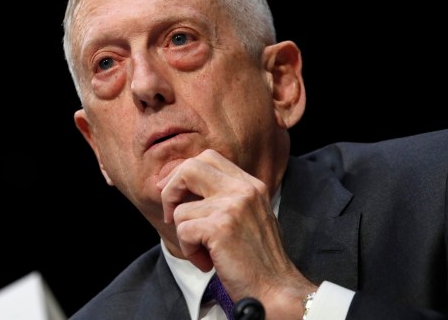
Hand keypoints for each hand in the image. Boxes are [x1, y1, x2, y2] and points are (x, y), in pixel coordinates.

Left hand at [157, 149, 315, 317]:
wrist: (276, 289)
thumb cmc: (256, 258)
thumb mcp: (246, 216)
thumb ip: (222, 196)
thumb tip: (176, 183)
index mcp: (250, 184)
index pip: (208, 158)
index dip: (183, 173)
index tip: (174, 195)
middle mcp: (243, 189)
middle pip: (190, 167)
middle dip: (171, 190)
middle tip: (171, 215)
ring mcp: (233, 206)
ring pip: (181, 209)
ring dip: (185, 235)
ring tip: (204, 251)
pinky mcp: (221, 227)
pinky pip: (183, 230)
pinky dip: (189, 250)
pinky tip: (206, 262)